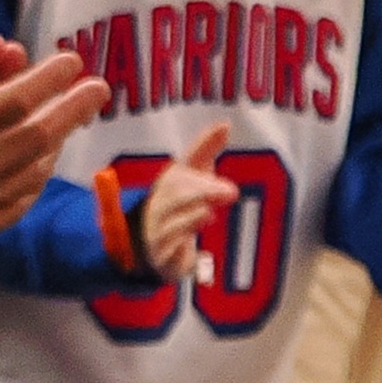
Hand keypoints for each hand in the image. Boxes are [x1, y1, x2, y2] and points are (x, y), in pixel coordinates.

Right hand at [0, 15, 108, 276]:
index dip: (48, 79)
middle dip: (73, 109)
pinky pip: (22, 201)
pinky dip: (38, 177)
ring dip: (59, 141)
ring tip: (73, 119)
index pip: (17, 100)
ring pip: (36, 169)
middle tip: (100, 89)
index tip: (71, 61)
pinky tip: (44, 161)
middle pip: (41, 135)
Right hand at [131, 121, 236, 287]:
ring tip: (206, 213)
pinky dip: (183, 253)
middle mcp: (159, 208)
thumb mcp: (191, 176)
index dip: (200, 168)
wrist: (151, 246)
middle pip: (175, 197)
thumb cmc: (178, 204)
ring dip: (189, 219)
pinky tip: (199, 253)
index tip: (228, 172)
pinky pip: (170, 255)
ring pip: (171, 226)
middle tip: (230, 191)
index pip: (181, 174)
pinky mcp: (162, 259)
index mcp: (168, 186)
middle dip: (200, 192)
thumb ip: (205, 150)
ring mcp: (158, 233)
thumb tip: (225, 124)